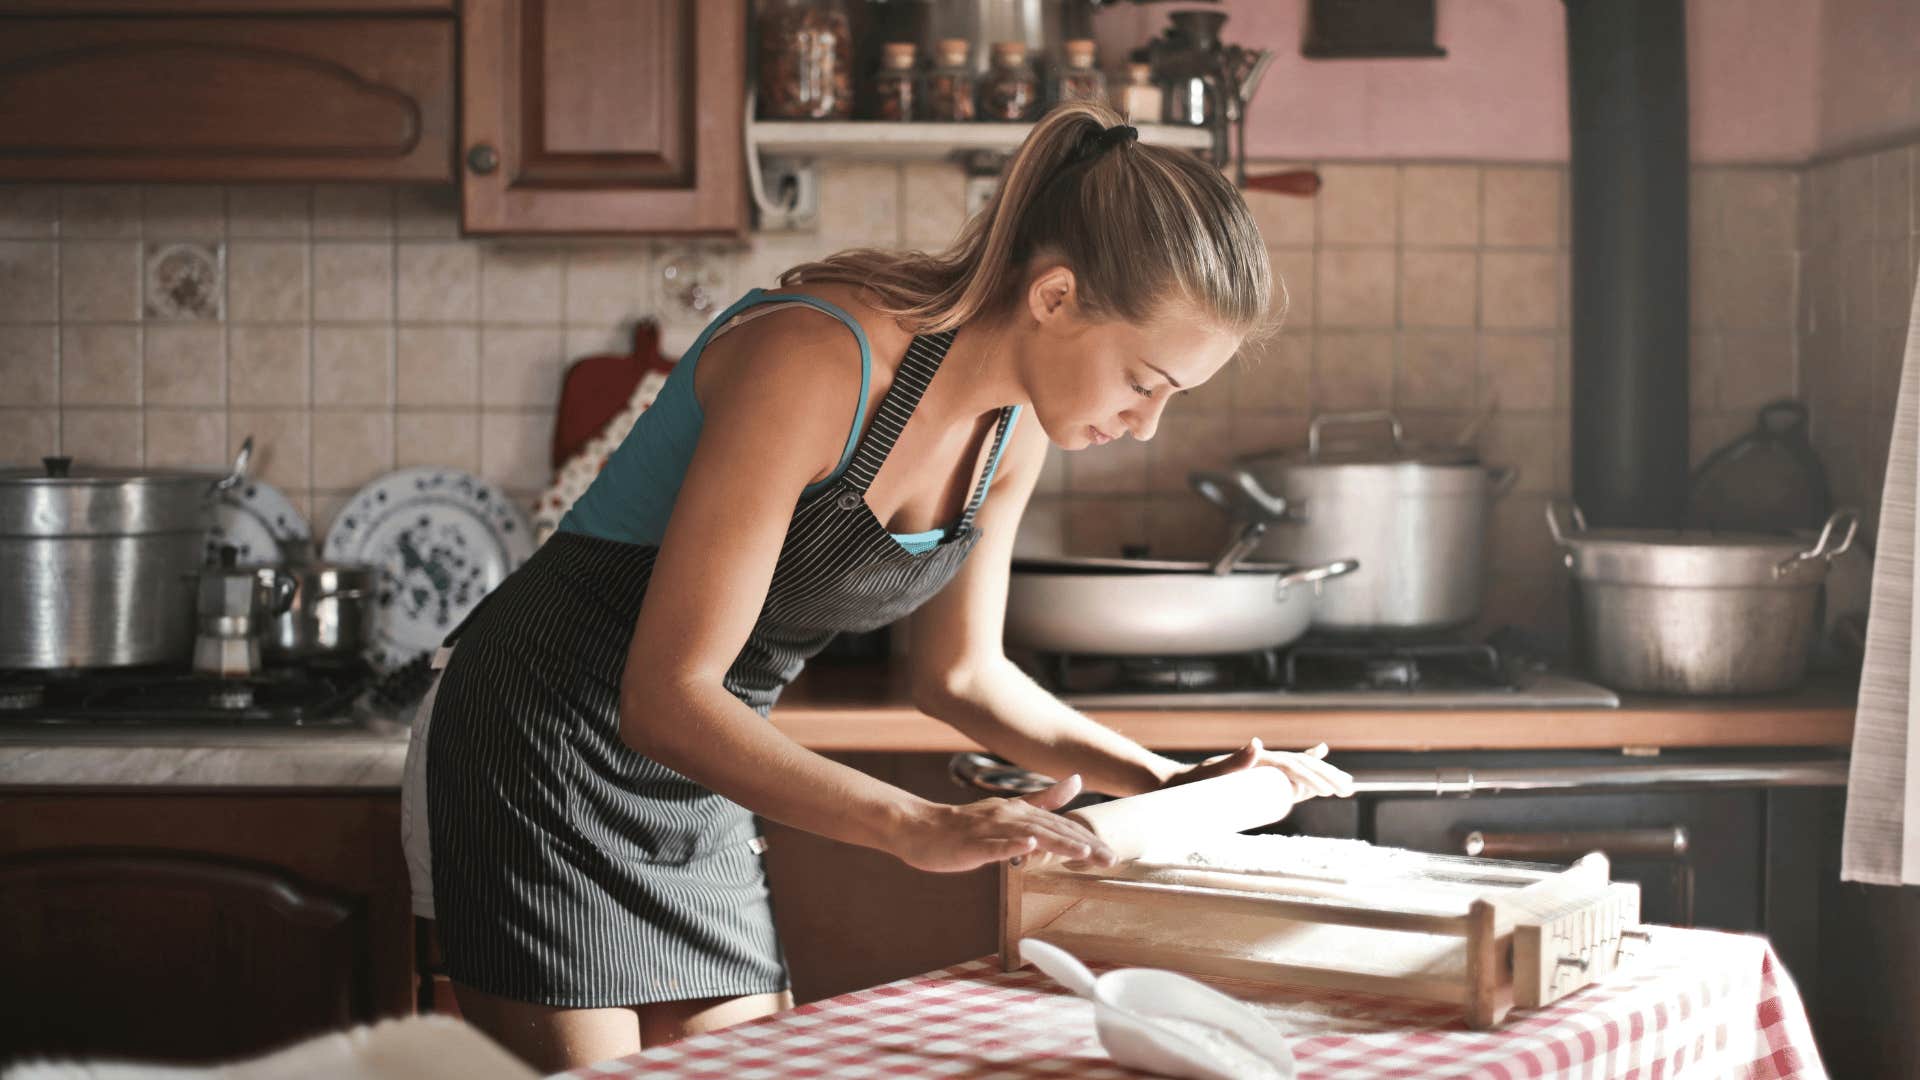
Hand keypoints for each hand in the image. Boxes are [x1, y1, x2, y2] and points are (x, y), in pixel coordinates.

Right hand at [890, 773, 1119, 873]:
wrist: (920, 827)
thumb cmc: (965, 826)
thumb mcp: (1009, 810)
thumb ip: (1044, 798)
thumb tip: (1076, 780)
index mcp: (1020, 811)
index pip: (1060, 826)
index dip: (1087, 839)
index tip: (1111, 854)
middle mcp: (1008, 816)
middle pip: (1051, 830)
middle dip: (1083, 845)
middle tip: (1110, 859)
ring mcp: (989, 829)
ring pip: (1027, 835)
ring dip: (1056, 843)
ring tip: (1082, 853)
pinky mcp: (971, 844)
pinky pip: (993, 845)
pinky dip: (1011, 846)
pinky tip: (1028, 848)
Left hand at [1166, 739, 1354, 799]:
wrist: (1177, 783)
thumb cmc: (1192, 783)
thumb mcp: (1211, 774)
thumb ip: (1233, 761)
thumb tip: (1257, 744)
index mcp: (1257, 760)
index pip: (1293, 766)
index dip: (1313, 776)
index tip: (1330, 789)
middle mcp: (1262, 761)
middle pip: (1302, 766)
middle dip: (1327, 776)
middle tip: (1349, 788)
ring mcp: (1262, 768)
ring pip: (1300, 769)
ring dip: (1323, 773)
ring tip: (1345, 782)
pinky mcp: (1259, 775)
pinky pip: (1286, 771)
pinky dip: (1303, 763)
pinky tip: (1319, 752)